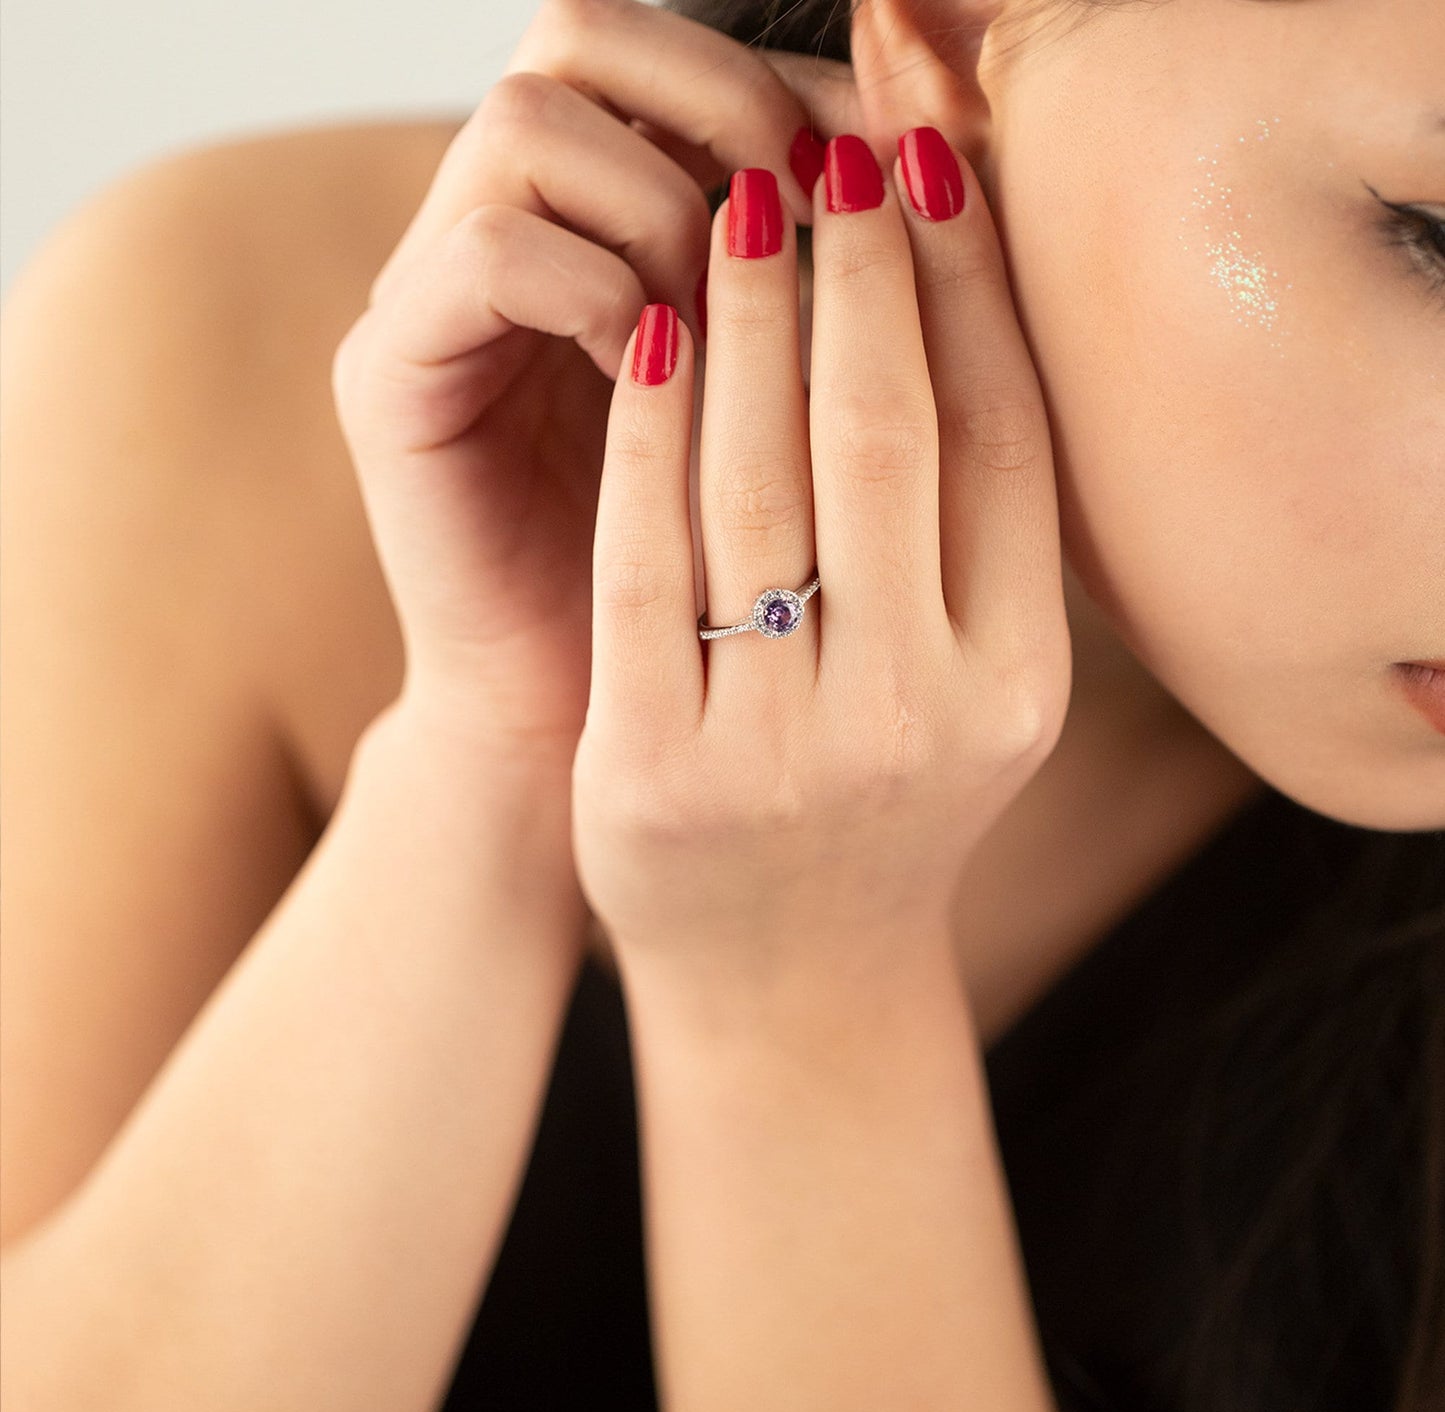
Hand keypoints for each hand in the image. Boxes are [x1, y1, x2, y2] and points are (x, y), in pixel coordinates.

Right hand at [329, 0, 845, 762]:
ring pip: (527, 124)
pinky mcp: (387, 378)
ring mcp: (433, 299)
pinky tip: (654, 368)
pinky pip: (487, 256)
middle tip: (808, 202)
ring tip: (722, 312)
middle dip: (721, 99)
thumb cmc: (714, 584)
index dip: (788, 78)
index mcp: (600, 228)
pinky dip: (591, 288)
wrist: (587, 723)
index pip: (672, 53)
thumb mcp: (795, 417)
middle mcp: (505, 237)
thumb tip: (927, 157)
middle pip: (578, 35)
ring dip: (656, 202)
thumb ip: (832, 291)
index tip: (889, 162)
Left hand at [571, 130, 1071, 1003]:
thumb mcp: (966, 695)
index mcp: (1015, 688)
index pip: (1006, 442)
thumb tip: (950, 313)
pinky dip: (644, 434)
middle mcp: (915, 720)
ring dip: (745, 323)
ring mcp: (780, 752)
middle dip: (853, 273)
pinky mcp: (653, 769)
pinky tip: (643, 337)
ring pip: (757, 483)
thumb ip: (973, 542)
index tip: (929, 177)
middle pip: (885, 438)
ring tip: (735, 215)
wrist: (785, 978)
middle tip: (825, 161)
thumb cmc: (875, 808)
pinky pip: (646, 563)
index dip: (969, 290)